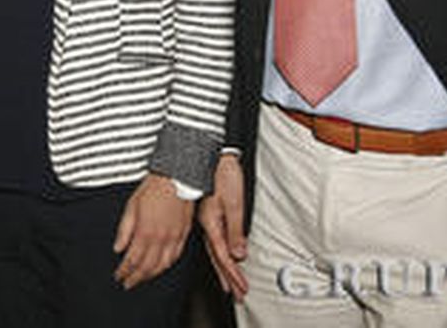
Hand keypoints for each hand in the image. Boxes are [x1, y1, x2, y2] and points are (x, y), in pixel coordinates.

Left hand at [113, 174, 193, 289]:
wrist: (177, 177)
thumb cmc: (153, 188)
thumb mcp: (131, 206)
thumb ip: (124, 230)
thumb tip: (118, 248)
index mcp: (145, 232)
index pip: (132, 259)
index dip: (124, 270)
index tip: (118, 275)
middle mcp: (160, 239)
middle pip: (146, 267)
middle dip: (135, 278)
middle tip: (127, 283)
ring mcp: (173, 238)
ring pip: (162, 265)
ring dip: (150, 275)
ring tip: (142, 278)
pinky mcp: (183, 235)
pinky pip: (175, 257)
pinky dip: (166, 266)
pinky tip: (161, 267)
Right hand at [198, 153, 249, 296]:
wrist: (209, 152)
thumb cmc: (222, 173)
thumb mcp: (233, 202)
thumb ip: (235, 229)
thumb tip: (238, 253)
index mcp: (211, 222)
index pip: (223, 256)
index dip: (232, 274)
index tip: (241, 287)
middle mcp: (207, 223)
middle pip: (217, 257)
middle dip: (228, 277)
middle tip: (237, 293)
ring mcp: (206, 219)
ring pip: (214, 250)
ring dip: (223, 268)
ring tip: (229, 283)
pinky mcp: (208, 213)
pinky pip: (213, 240)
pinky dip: (218, 253)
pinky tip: (221, 256)